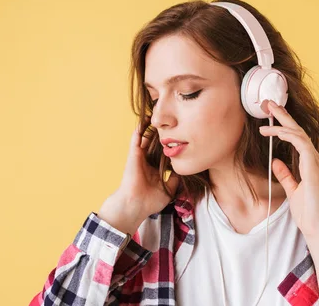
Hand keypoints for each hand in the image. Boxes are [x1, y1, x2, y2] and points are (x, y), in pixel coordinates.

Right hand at [98, 117, 179, 232]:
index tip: (180, 133)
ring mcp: (139, 157)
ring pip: (145, 137)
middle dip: (161, 130)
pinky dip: (139, 129)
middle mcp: (146, 160)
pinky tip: (144, 119)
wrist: (136, 206)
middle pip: (154, 141)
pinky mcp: (133, 155)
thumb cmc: (150, 201)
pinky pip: (136, 139)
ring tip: (155, 112)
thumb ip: (175, 178)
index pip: (163, 151)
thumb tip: (184, 169)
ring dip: (149, 126)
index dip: (170, 142)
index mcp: (154, 167)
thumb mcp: (169, 188)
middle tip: (169, 118)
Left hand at [259, 101, 318, 240]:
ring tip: (266, 118)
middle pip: (299, 131)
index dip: (284, 125)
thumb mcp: (293, 190)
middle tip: (268, 103)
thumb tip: (276, 160)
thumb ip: (286, 174)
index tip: (269, 116)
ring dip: (282, 124)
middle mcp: (315, 160)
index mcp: (311, 164)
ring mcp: (316, 162)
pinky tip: (275, 132)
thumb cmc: (308, 213)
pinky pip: (301, 144)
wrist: (317, 228)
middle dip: (283, 116)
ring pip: (299, 134)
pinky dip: (288, 136)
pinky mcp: (314, 167)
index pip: (297, 138)